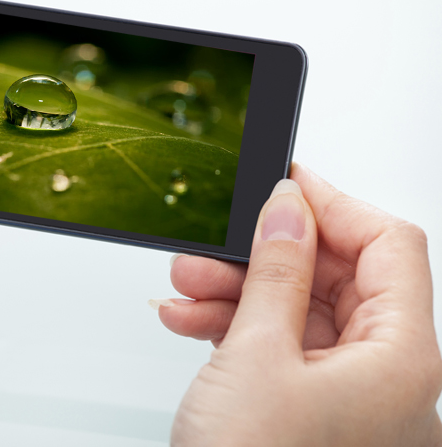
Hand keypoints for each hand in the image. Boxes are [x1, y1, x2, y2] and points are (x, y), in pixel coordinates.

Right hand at [153, 164, 441, 444]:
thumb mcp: (257, 356)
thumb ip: (277, 271)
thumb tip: (288, 207)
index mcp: (402, 359)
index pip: (389, 247)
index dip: (335, 206)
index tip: (287, 183)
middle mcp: (388, 377)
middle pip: (338, 278)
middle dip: (268, 255)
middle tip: (220, 243)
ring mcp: (349, 396)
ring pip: (299, 312)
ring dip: (239, 292)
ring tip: (188, 285)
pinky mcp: (310, 409)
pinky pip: (280, 347)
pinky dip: (236, 328)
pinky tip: (194, 320)